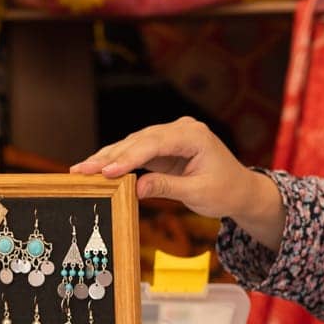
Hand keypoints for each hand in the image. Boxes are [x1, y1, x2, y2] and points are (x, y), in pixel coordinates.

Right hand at [71, 118, 285, 248]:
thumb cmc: (226, 191)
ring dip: (108, 157)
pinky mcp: (164, 146)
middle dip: (110, 156)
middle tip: (82, 170)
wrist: (241, 190)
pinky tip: (97, 168)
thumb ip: (167, 187)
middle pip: (139, 141)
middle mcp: (181, 129)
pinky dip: (118, 161)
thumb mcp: (199, 193)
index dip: (128, 158)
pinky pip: (137, 152)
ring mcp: (171, 136)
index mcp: (194, 136)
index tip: (107, 171)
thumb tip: (134, 189)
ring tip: (81, 170)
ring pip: (133, 144)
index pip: (154, 144)